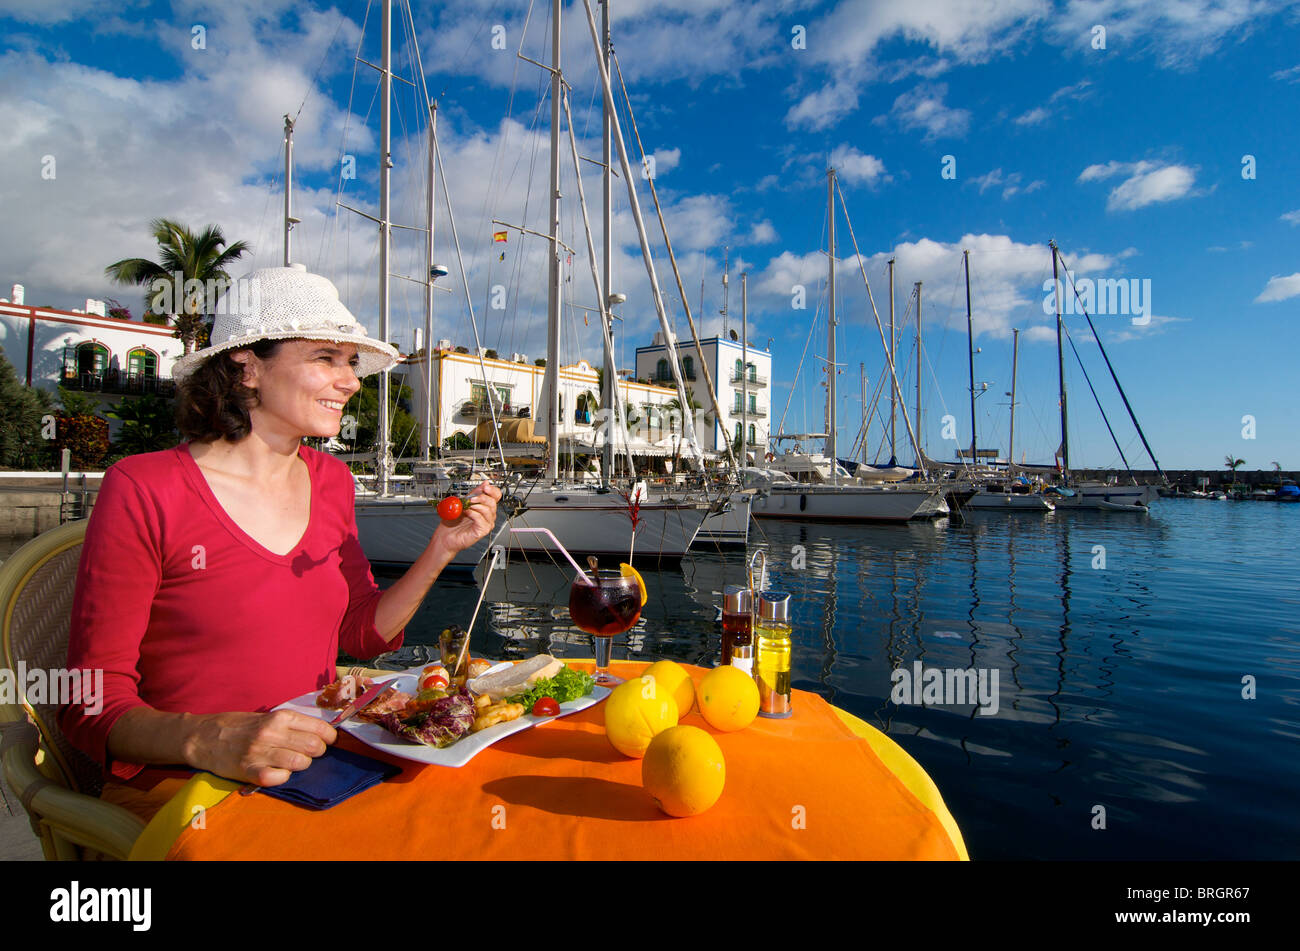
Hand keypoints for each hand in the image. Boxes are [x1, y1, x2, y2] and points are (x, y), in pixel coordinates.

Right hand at [183, 709, 336, 786]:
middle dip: (317, 753)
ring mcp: (260, 752)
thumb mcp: (268, 718)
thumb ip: (292, 725)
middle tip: (308, 754)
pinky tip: (275, 772)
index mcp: (280, 717)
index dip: (330, 738)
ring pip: (301, 763)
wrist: (204, 737)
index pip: (320, 728)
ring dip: (301, 766)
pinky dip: (282, 778)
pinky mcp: (249, 770)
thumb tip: (322, 735)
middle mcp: (272, 732)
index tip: (329, 742)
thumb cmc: (240, 727)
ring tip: (291, 763)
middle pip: (315, 747)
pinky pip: (279, 778)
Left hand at [432, 481, 499, 554]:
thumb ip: (474, 493)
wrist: (445, 536)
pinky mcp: (482, 531)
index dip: (492, 490)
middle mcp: (488, 515)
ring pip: (488, 510)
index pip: (496, 496)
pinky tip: (467, 513)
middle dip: (482, 497)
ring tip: (466, 506)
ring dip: (476, 505)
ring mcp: (486, 524)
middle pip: (493, 502)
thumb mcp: (463, 502)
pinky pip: (482, 520)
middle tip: (471, 498)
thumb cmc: (453, 522)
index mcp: (485, 507)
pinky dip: (473, 514)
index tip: (485, 487)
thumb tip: (485, 483)